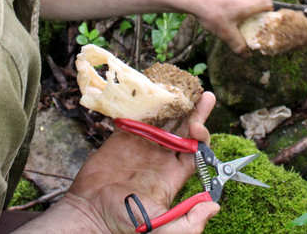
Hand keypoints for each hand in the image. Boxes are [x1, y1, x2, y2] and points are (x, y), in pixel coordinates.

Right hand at [63, 92, 219, 232]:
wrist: (91, 214)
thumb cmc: (125, 225)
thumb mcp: (163, 228)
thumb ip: (189, 222)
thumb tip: (215, 206)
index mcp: (173, 175)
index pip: (196, 150)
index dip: (201, 135)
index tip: (197, 126)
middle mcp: (161, 157)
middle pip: (184, 130)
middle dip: (195, 112)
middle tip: (205, 95)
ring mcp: (142, 146)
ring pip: (163, 120)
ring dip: (173, 104)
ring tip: (184, 87)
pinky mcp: (122, 138)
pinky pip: (137, 117)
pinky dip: (145, 104)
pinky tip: (154, 90)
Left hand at [180, 0, 272, 54]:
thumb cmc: (211, 13)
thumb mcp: (226, 34)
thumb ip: (238, 45)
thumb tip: (246, 55)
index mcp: (247, 4)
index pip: (268, 1)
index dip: (270, 10)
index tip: (264, 20)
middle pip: (255, 3)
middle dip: (253, 15)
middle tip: (247, 25)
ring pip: (242, 1)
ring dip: (240, 11)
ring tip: (230, 21)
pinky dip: (229, 6)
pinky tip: (219, 15)